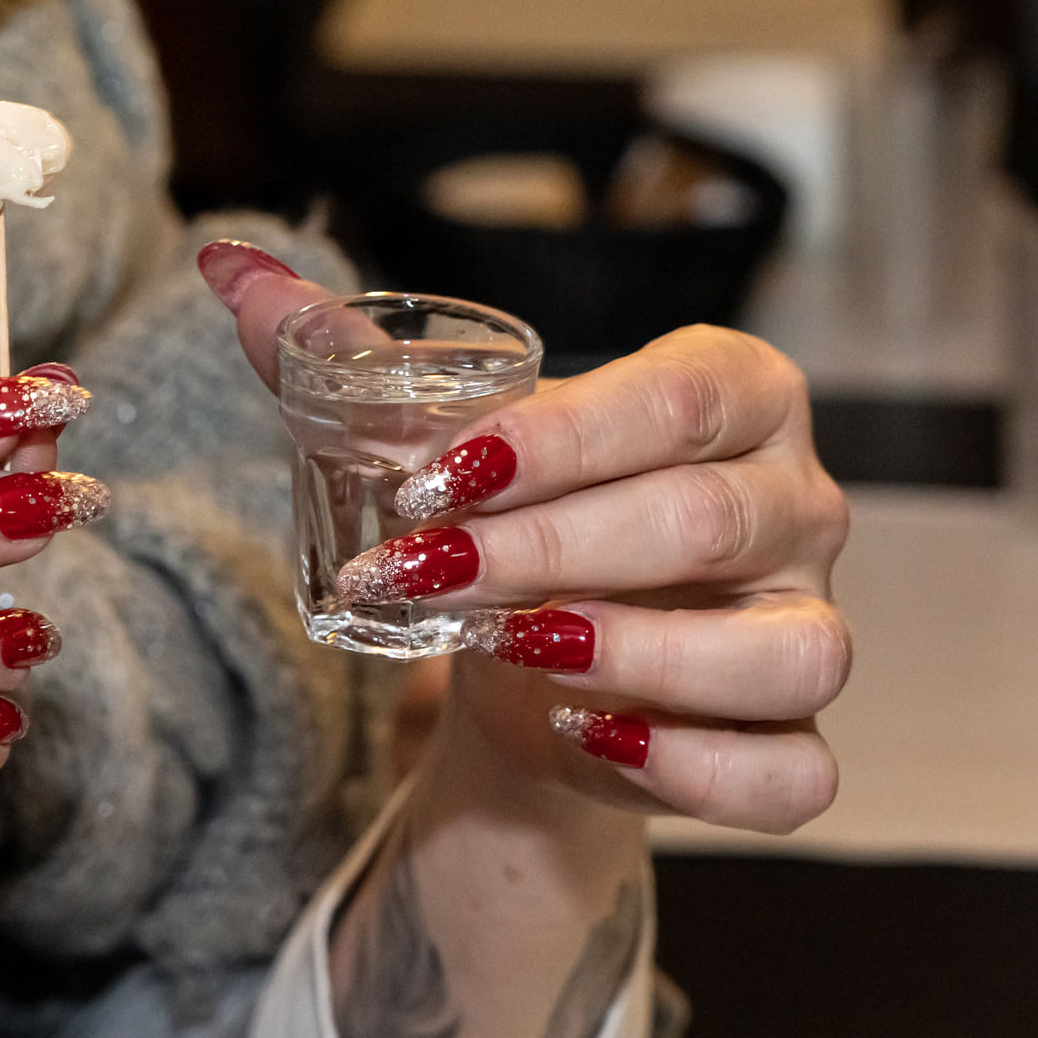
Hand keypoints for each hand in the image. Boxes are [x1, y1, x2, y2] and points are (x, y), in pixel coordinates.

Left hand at [203, 243, 848, 834]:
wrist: (534, 671)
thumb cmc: (518, 522)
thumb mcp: (444, 443)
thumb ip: (341, 358)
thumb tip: (227, 267)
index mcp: (740, 393)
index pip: (679, 396)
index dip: (557, 439)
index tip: (431, 480)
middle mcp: (799, 503)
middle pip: (706, 520)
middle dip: (547, 549)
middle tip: (419, 571)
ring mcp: (811, 624)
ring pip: (789, 648)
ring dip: (638, 655)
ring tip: (510, 649)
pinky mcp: (796, 741)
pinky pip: (795, 770)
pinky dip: (697, 767)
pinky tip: (590, 736)